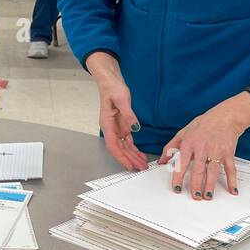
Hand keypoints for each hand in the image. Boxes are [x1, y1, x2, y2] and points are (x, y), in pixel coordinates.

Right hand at [86, 52, 147, 170]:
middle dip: (129, 159)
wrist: (111, 82)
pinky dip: (134, 148)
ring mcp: (117, 128)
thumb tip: (135, 129)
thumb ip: (128, 115)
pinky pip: (128, 141)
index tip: (128, 165)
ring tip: (142, 164)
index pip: (113, 145)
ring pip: (124, 147)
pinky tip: (140, 155)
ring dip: (133, 156)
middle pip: (119, 149)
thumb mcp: (122, 99)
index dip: (121, 157)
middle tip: (140, 168)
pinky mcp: (123, 126)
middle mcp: (111, 129)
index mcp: (107, 124)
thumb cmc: (113, 89)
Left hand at [161, 93, 249, 199]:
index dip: (178, 177)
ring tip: (207, 196)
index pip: (182, 163)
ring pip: (213, 171)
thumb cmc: (204, 124)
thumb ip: (171, 147)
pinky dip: (232, 180)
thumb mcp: (183, 132)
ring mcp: (216, 151)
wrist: (226, 116)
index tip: (176, 189)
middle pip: (198, 169)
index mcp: (189, 143)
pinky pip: (230, 169)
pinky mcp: (228, 153)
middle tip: (195, 196)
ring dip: (210, 185)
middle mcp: (203, 148)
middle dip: (196, 185)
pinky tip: (232, 190)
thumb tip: (162, 160)